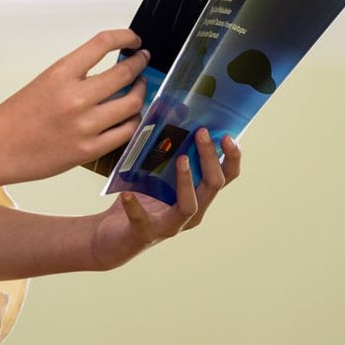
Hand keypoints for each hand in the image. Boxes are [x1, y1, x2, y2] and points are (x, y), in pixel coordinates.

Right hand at [0, 30, 148, 185]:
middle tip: (143, 61)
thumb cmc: (16, 117)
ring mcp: (85, 126)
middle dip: (140, 64)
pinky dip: (133, 121)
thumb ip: (75, 76)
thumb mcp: (44, 82)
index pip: (102, 43)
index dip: (125, 37)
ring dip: (140, 92)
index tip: (133, 39)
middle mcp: (75, 97)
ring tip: (139, 88)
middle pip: (125, 73)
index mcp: (61, 74)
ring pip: (131, 104)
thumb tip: (108, 71)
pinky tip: (131, 116)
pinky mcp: (89, 150)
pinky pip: (125, 133)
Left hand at [88, 128, 241, 270]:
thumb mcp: (156, 170)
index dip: (231, 158)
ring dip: (187, 181)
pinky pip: (142, 220)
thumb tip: (172, 112)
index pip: (225, 177)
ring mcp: (171, 225)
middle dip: (209, 158)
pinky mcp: (146, 233)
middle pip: (213, 186)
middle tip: (201, 133)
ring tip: (181, 158)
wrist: (112, 232)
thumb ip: (167, 149)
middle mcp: (191, 213)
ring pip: (189, 205)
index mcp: (199, 195)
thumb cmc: (140, 196)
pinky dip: (136, 207)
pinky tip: (128, 194)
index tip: (228, 136)